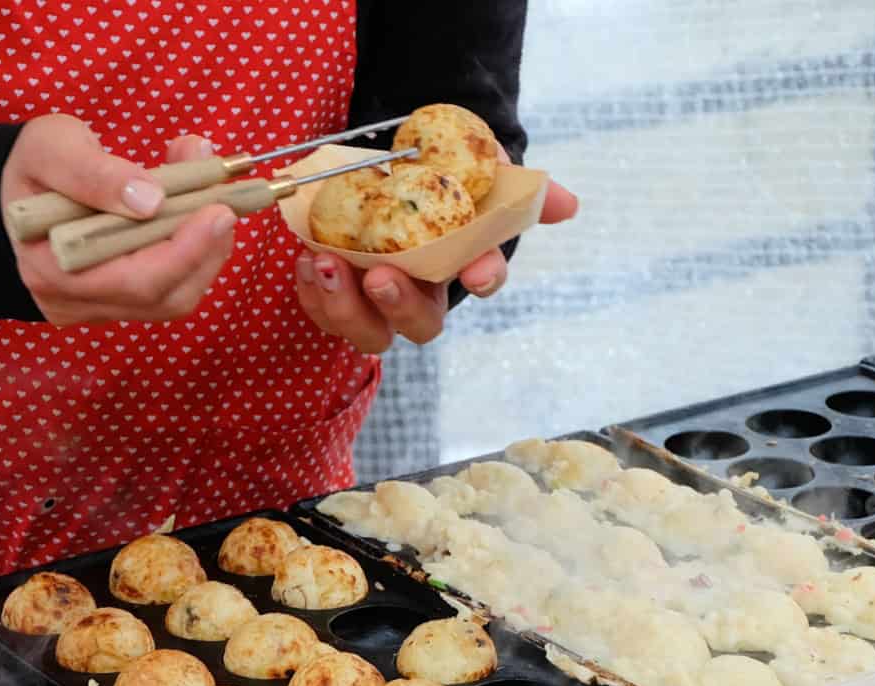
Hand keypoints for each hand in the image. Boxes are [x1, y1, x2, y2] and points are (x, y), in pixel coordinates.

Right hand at [2, 118, 235, 324]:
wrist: (15, 195)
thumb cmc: (31, 169)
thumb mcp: (51, 149)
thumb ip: (95, 171)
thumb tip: (152, 198)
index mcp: (51, 268)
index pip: (134, 279)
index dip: (185, 249)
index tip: (219, 209)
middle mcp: (75, 302)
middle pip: (163, 297)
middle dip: (205, 250)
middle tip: (226, 200)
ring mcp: (97, 308)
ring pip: (173, 299)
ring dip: (205, 253)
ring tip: (211, 201)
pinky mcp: (116, 303)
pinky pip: (167, 291)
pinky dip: (192, 256)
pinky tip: (194, 219)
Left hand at [293, 180, 580, 354]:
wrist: (390, 165)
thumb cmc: (441, 175)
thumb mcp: (482, 170)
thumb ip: (521, 190)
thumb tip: (569, 206)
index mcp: (462, 267)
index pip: (483, 280)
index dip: (483, 277)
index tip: (477, 269)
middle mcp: (422, 294)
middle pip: (419, 325)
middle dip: (398, 306)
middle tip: (380, 276)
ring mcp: (375, 300)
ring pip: (365, 331)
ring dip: (344, 306)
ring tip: (326, 263)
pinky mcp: (335, 293)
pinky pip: (321, 311)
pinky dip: (311, 292)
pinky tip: (305, 260)